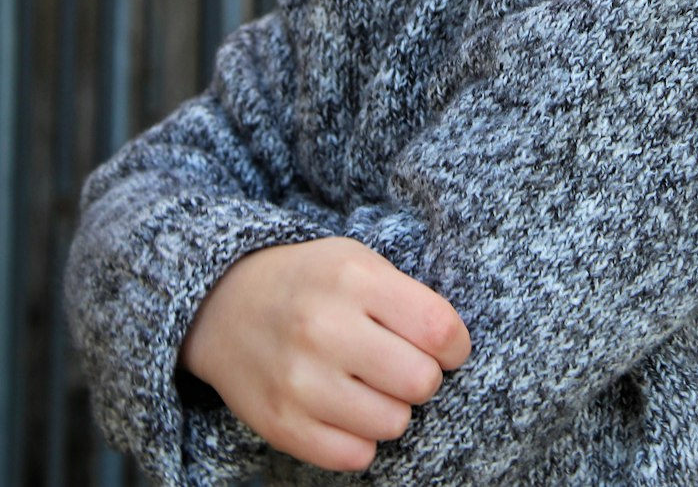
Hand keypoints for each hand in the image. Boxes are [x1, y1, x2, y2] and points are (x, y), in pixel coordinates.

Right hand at [179, 236, 470, 472]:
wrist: (222, 304)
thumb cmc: (309, 281)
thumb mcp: (356, 261)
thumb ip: (405, 297)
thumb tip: (452, 348)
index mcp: (352, 279)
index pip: (437, 328)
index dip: (455, 345)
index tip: (446, 347)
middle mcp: (325, 328)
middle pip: (421, 381)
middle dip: (423, 377)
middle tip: (402, 364)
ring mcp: (300, 380)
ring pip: (393, 423)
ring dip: (392, 408)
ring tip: (370, 384)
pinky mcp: (281, 424)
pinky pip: (354, 456)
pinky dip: (360, 438)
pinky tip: (346, 408)